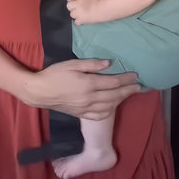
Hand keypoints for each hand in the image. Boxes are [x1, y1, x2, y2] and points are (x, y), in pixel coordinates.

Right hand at [22, 59, 139, 119]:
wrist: (39, 92)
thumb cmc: (55, 74)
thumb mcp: (72, 64)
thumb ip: (91, 64)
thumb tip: (109, 63)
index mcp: (88, 84)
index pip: (113, 82)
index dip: (126, 79)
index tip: (135, 75)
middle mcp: (89, 98)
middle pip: (114, 95)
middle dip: (128, 90)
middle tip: (139, 86)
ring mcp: (85, 108)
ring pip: (109, 106)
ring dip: (121, 100)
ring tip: (129, 94)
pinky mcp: (81, 114)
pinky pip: (99, 115)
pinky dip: (110, 111)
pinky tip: (113, 106)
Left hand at [67, 0, 102, 24]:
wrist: (104, 10)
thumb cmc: (101, 1)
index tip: (71, 0)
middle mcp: (77, 4)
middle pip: (68, 6)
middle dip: (71, 7)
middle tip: (76, 8)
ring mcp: (78, 13)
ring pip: (71, 14)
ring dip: (75, 15)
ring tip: (80, 14)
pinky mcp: (81, 20)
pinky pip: (76, 22)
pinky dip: (79, 22)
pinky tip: (83, 20)